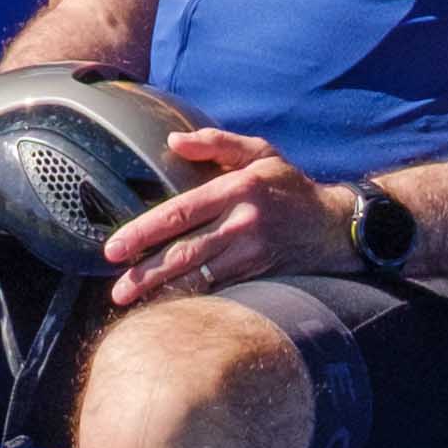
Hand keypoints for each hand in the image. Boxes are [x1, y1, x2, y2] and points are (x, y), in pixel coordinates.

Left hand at [101, 128, 346, 303]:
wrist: (333, 225)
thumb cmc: (289, 185)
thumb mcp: (260, 151)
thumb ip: (216, 142)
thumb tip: (173, 142)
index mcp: (236, 189)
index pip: (180, 213)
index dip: (144, 232)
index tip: (114, 248)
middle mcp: (241, 223)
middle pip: (184, 253)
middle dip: (146, 273)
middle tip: (117, 290)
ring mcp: (250, 254)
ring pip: (199, 277)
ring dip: (163, 291)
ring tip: (131, 302)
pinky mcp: (258, 275)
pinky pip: (217, 289)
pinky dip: (190, 298)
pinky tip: (166, 306)